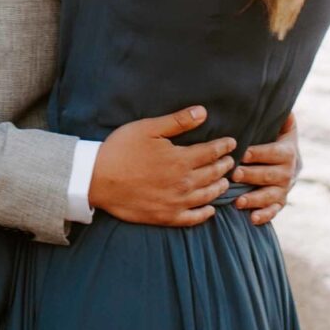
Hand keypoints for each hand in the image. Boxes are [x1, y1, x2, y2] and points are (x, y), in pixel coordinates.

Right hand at [89, 108, 237, 227]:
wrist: (97, 179)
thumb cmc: (121, 150)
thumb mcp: (148, 128)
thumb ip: (178, 121)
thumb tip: (203, 112)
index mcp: (181, 159)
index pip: (211, 152)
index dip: (224, 147)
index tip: (232, 143)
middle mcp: (183, 183)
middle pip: (212, 174)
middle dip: (224, 166)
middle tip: (230, 162)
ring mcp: (176, 202)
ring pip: (207, 196)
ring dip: (219, 187)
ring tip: (225, 182)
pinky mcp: (165, 217)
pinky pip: (192, 218)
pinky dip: (205, 214)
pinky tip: (210, 210)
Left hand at [230, 112, 299, 226]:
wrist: (290, 160)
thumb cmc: (276, 138)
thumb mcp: (282, 125)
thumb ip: (280, 116)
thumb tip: (281, 103)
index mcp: (288, 152)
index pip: (275, 153)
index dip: (260, 153)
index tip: (243, 154)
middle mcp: (288, 172)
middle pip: (271, 175)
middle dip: (253, 176)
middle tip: (234, 175)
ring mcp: (284, 189)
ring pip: (271, 196)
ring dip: (255, 199)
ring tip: (238, 201)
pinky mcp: (280, 202)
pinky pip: (275, 211)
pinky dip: (265, 215)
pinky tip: (252, 219)